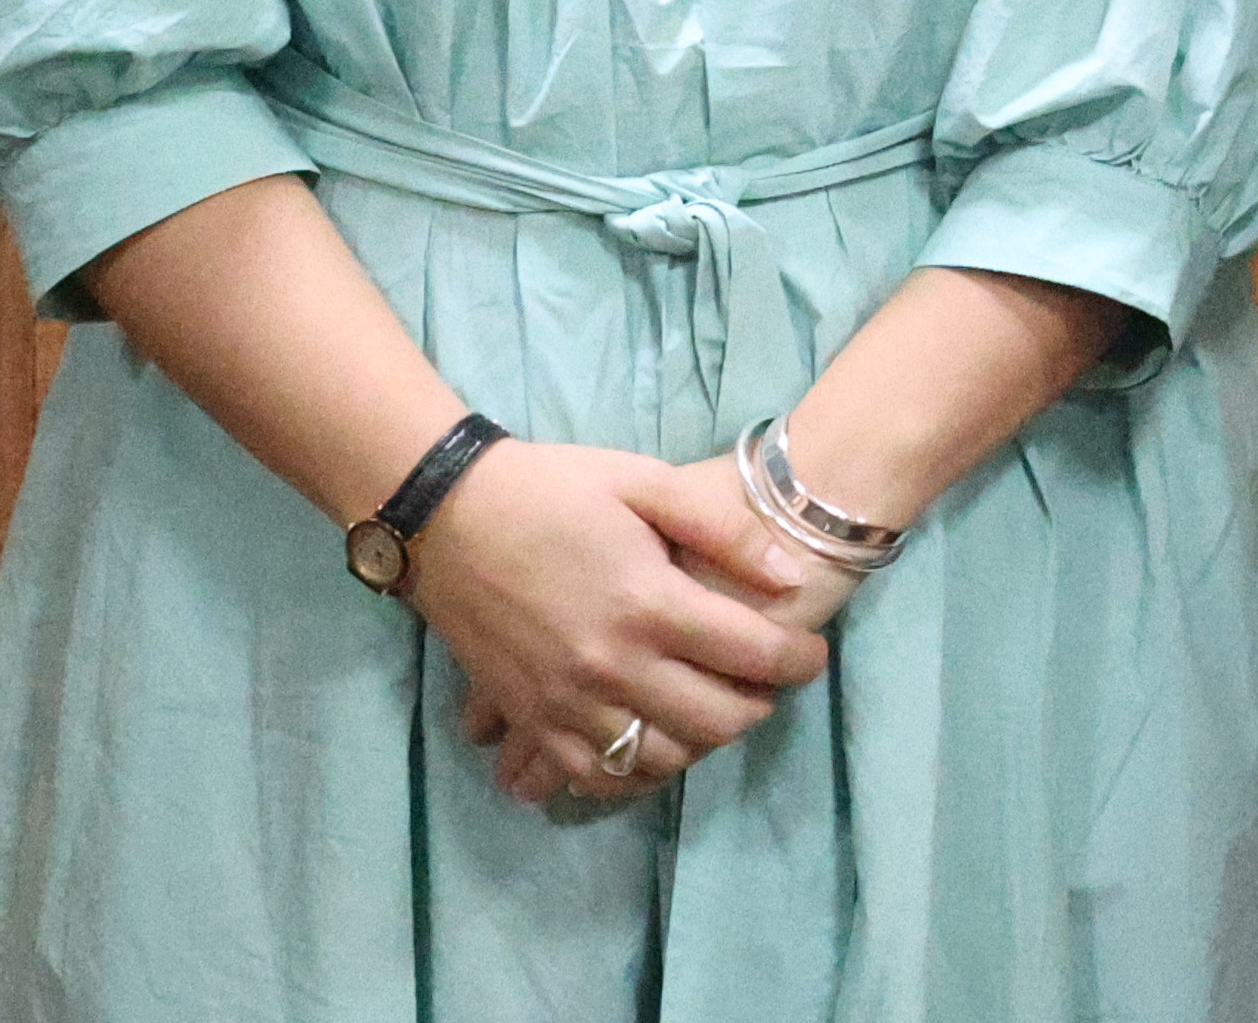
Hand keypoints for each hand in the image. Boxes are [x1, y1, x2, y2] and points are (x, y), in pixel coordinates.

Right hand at [406, 439, 830, 807]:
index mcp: (648, 604)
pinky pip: (591, 776)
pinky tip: (651, 746)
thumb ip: (723, 530)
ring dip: (699, 743)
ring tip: (712, 709)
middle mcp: (611, 665)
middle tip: (766, 682)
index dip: (799, 662)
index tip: (812, 655)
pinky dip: (632, 773)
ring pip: (658, 760)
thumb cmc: (552, 489)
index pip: (752, 656)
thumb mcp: (646, 482)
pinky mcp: (528, 718)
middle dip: (759, 707)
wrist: (446, 516)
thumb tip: (789, 578)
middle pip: (715, 721)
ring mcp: (565, 701)